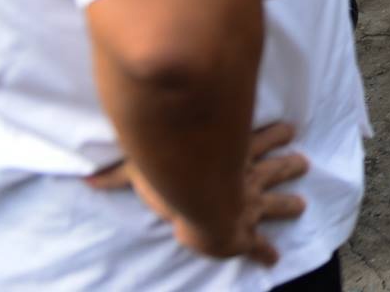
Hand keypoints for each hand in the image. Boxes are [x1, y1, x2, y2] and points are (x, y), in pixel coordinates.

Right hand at [87, 121, 310, 266]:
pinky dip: (266, 254)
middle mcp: (246, 177)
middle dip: (290, 165)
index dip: (274, 133)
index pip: (257, 139)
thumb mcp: (142, 167)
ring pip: (276, 202)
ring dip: (289, 205)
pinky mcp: (243, 232)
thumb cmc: (172, 177)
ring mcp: (248, 204)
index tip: (291, 127)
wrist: (195, 201)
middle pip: (275, 167)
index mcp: (232, 155)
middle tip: (304, 163)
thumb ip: (115, 173)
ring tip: (302, 205)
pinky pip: (259, 246)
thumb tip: (85, 179)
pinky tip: (274, 261)